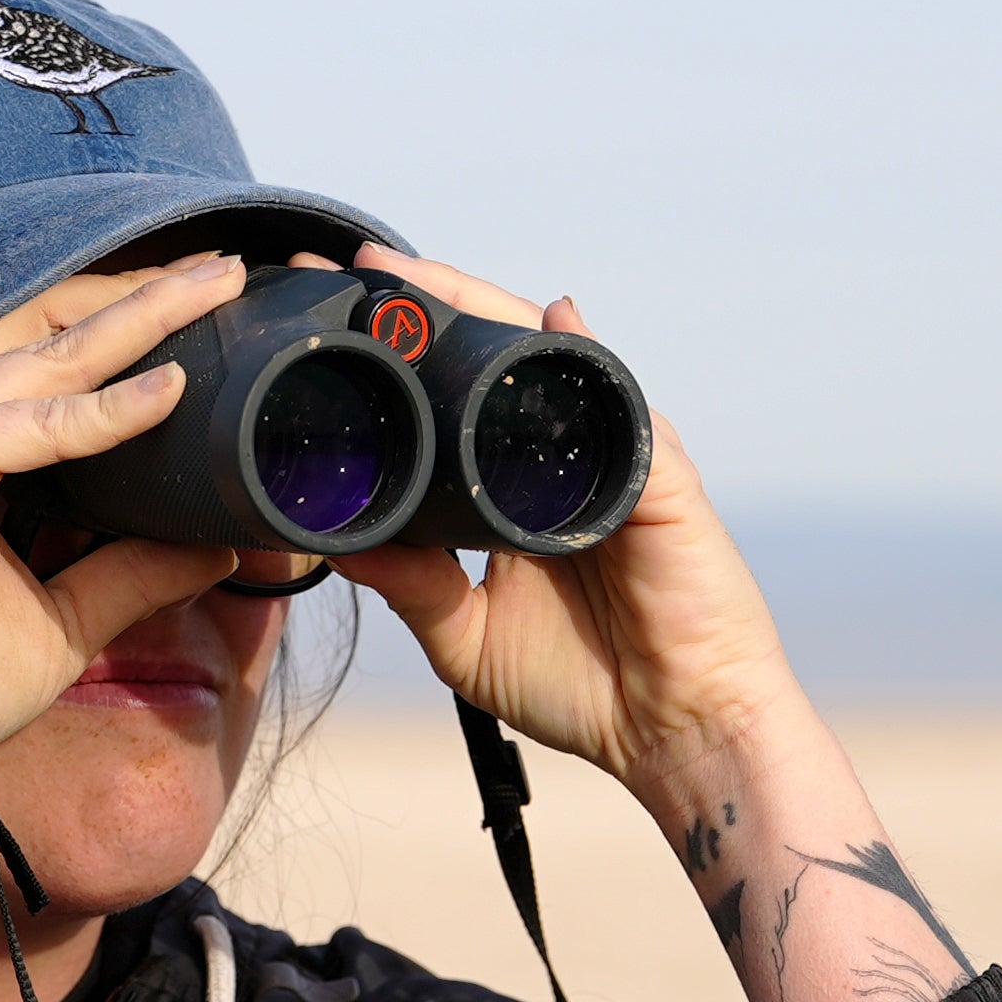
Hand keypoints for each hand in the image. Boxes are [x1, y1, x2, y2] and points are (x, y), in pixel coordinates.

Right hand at [0, 256, 248, 808]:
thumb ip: (131, 573)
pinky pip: (37, 423)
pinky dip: (109, 408)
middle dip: (140, 293)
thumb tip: (216, 548)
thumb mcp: (63, 617)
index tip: (202, 309)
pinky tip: (173, 389)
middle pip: (48, 324)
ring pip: (49, 351)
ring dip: (139, 316)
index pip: (43, 354)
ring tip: (216, 289)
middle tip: (225, 270)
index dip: (122, 324)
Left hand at [331, 243, 800, 804]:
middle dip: (430, 304)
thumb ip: (407, 582)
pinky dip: (584, 360)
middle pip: (495, 355)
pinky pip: (619, 404)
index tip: (330, 316)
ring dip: (486, 310)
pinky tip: (554, 321)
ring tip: (419, 278)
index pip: (454, 396)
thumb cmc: (584, 686)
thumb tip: (329, 540)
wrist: (673, 733)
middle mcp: (563, 454)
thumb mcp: (462, 634)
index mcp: (513, 483)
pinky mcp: (660, 475)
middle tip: (357, 268)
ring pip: (548, 358)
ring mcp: (613, 456)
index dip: (400, 355)